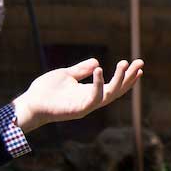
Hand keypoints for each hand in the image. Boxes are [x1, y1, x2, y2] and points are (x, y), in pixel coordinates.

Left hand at [12, 58, 142, 133]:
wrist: (31, 103)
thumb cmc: (45, 91)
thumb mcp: (66, 75)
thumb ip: (81, 70)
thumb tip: (96, 62)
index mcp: (90, 92)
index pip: (113, 85)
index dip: (126, 77)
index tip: (137, 65)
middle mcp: (92, 99)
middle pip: (117, 90)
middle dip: (129, 77)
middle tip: (140, 62)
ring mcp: (87, 105)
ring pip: (110, 94)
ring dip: (119, 79)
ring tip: (124, 63)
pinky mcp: (79, 109)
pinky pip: (94, 98)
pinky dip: (99, 84)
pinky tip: (100, 69)